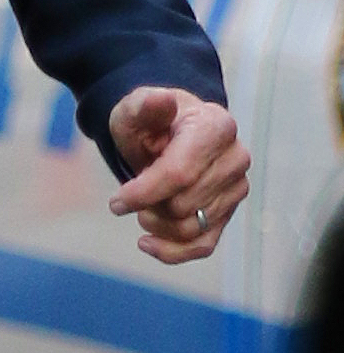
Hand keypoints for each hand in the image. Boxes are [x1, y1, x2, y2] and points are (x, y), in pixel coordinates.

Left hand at [107, 86, 249, 263]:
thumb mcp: (136, 109)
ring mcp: (236, 188)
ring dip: (156, 225)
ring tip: (142, 208)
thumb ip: (144, 105)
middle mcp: (236, 158)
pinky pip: (204, 246)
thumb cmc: (150, 122)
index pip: (179, 174)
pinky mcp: (230, 212)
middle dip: (148, 205)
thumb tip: (159, 100)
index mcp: (216, 127)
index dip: (143, 193)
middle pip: (183, 205)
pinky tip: (147, 243)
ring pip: (191, 228)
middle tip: (131, 193)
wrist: (168, 133)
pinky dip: (173, 251)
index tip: (115, 202)